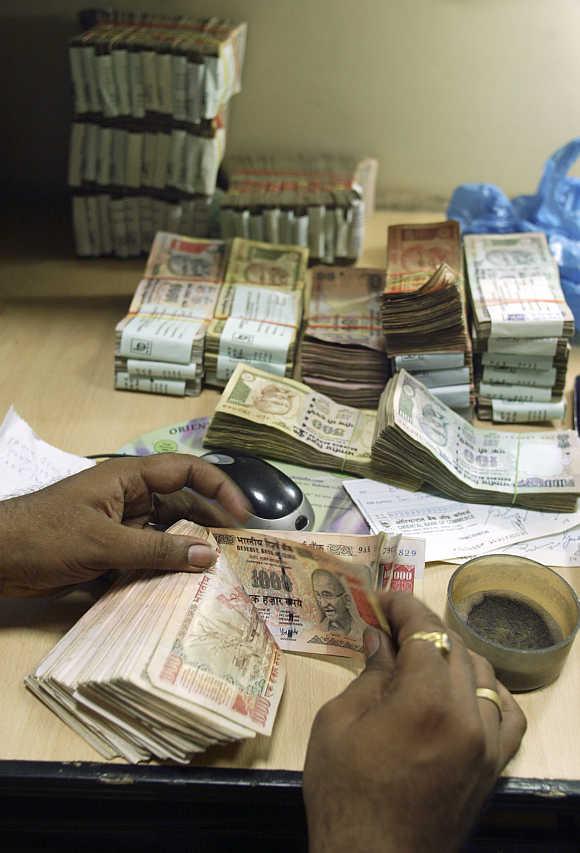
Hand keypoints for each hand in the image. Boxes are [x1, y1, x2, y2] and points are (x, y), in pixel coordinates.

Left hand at [0, 453, 248, 596]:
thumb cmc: (46, 536)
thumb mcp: (104, 543)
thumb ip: (157, 551)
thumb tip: (208, 557)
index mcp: (128, 477)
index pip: (186, 470)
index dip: (219, 488)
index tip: (242, 515)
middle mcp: (129, 497)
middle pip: (181, 503)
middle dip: (210, 523)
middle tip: (238, 550)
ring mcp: (119, 523)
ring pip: (166, 531)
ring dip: (188, 548)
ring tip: (217, 571)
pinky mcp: (110, 550)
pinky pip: (147, 554)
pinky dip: (165, 566)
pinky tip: (183, 585)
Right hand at [303, 592, 526, 852]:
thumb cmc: (344, 792)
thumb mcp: (338, 723)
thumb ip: (369, 674)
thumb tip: (379, 638)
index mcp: (425, 700)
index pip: (424, 631)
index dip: (403, 607)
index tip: (382, 599)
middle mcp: (467, 714)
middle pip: (454, 647)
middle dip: (421, 629)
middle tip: (389, 627)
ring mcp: (487, 742)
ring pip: (482, 673)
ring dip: (452, 655)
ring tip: (421, 657)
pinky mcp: (494, 765)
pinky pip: (507, 714)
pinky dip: (489, 691)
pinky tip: (467, 689)